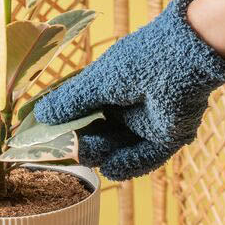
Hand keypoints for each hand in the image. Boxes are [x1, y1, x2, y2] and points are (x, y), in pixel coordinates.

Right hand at [35, 0, 224, 180]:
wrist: (184, 58)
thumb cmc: (139, 61)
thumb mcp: (98, 81)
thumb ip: (70, 100)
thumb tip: (40, 115)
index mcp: (110, 89)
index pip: (83, 115)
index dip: (66, 127)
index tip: (48, 138)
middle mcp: (127, 107)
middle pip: (99, 135)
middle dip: (84, 144)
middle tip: (71, 147)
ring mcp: (147, 123)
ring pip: (118, 148)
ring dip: (102, 153)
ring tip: (91, 151)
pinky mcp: (167, 137)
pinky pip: (144, 158)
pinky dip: (127, 165)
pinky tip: (111, 166)